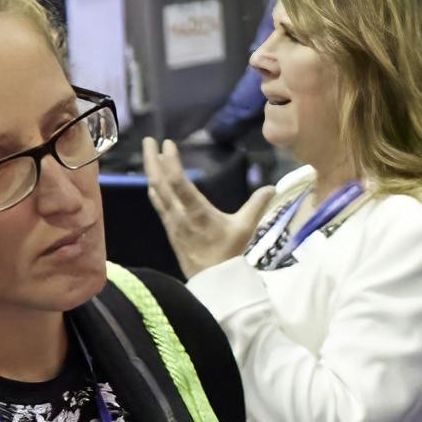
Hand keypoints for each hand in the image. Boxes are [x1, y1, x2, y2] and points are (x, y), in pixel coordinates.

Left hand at [142, 138, 268, 267]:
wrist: (214, 282)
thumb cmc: (229, 254)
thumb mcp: (245, 228)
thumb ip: (257, 205)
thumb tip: (272, 188)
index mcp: (197, 212)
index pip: (179, 182)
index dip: (171, 161)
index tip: (168, 143)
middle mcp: (179, 215)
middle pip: (160, 183)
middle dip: (153, 160)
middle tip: (150, 140)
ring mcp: (172, 222)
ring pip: (156, 192)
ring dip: (151, 171)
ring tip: (150, 154)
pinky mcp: (170, 229)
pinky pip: (158, 204)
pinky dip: (156, 188)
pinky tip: (154, 181)